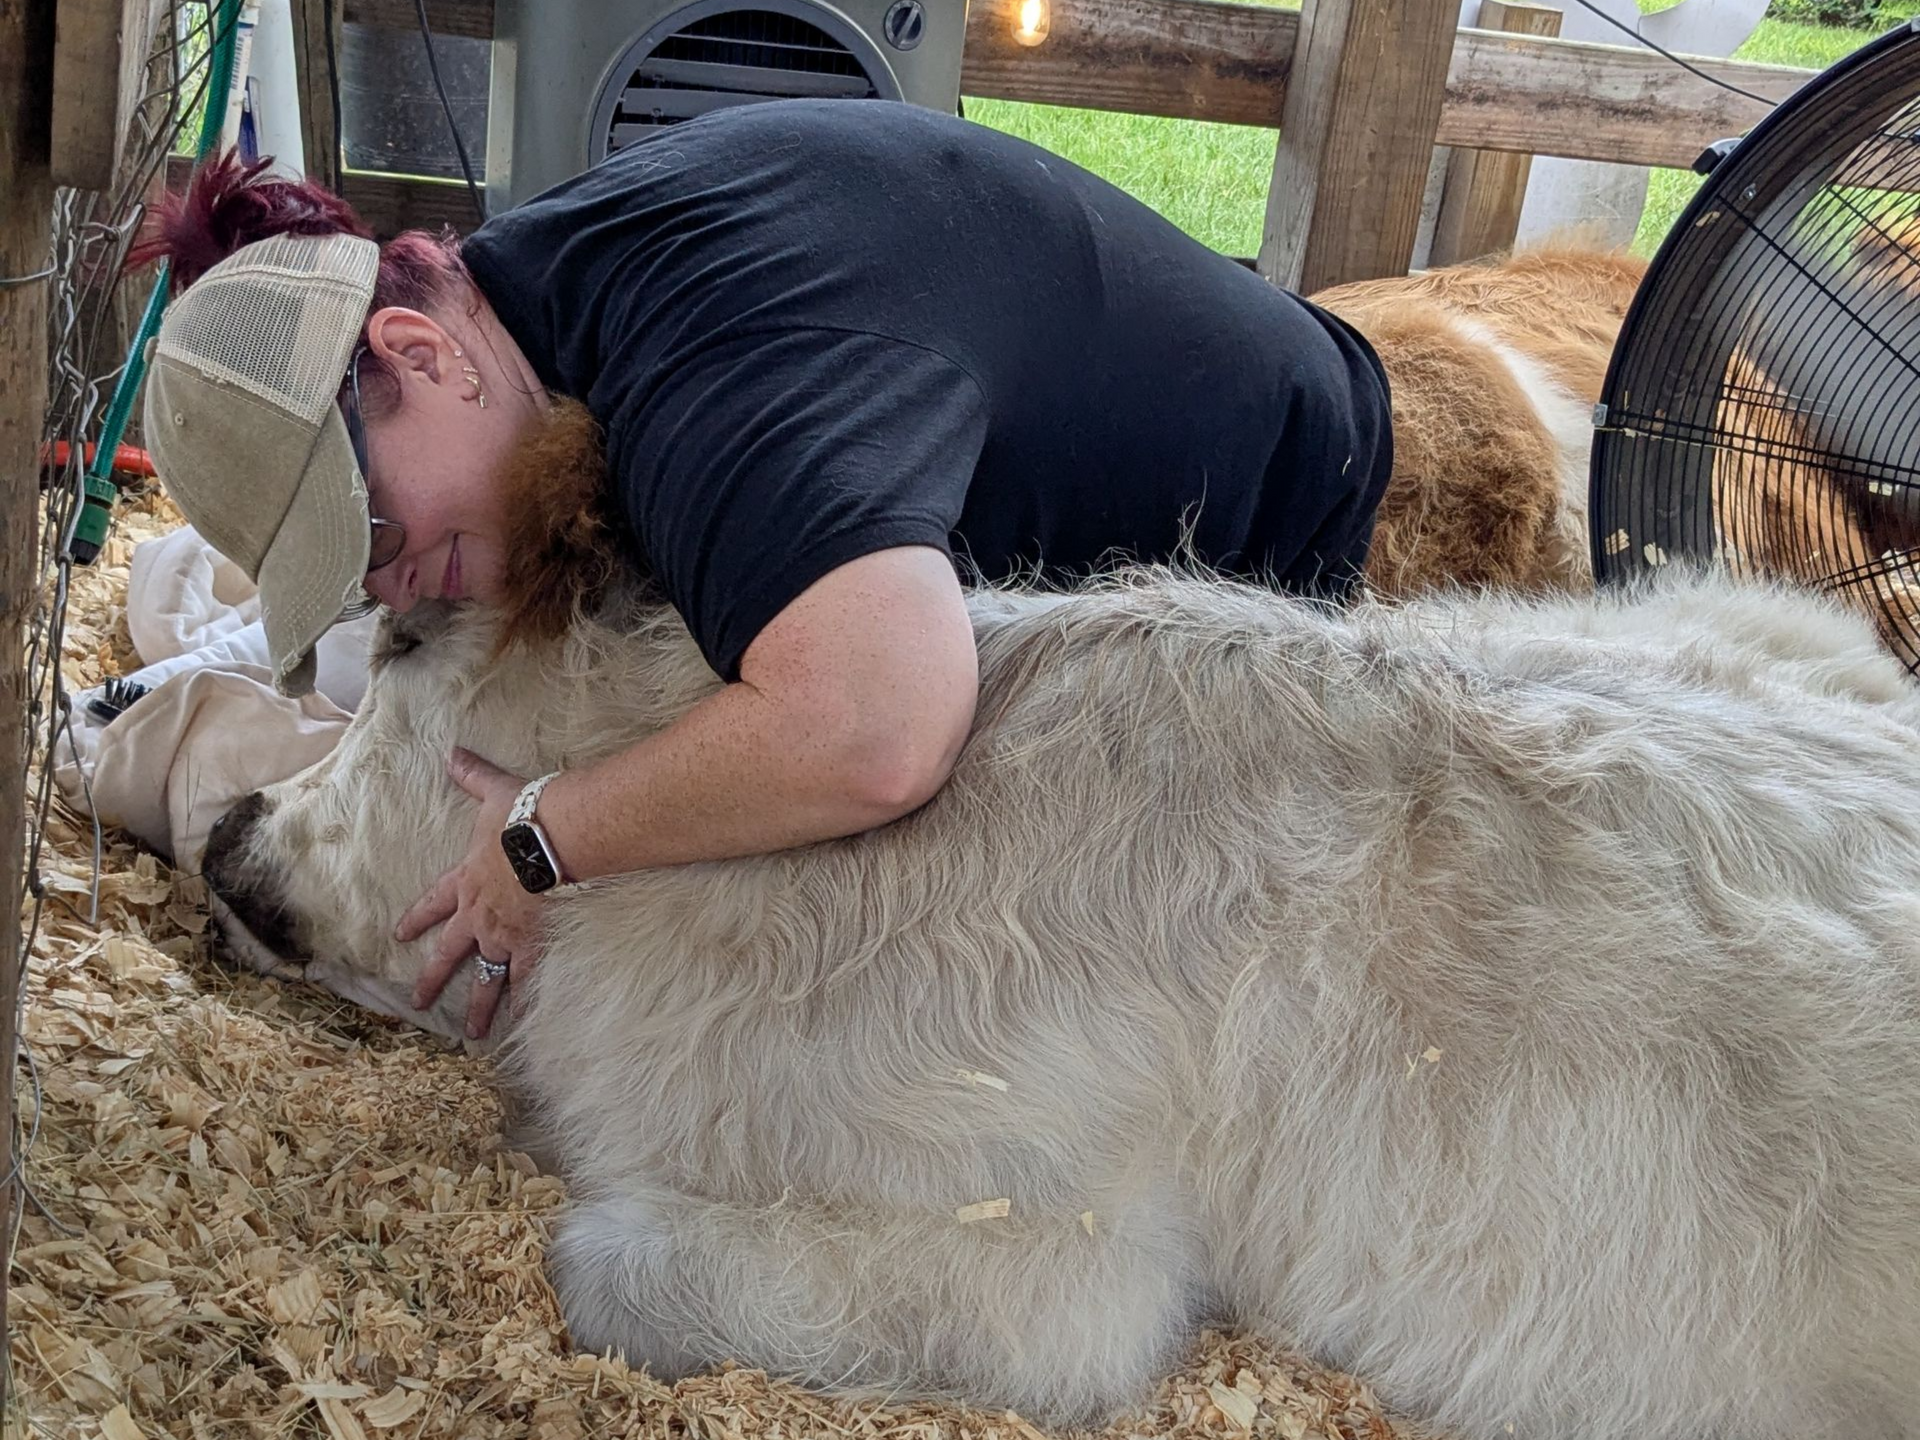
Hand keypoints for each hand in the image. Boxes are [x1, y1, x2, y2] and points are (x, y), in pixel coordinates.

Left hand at [398, 747, 546, 1039]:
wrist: (553, 836)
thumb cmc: (523, 814)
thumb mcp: (494, 791)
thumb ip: (472, 775)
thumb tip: (452, 752)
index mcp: (466, 880)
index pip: (433, 904)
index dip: (416, 919)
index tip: (399, 936)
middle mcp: (480, 915)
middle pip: (450, 954)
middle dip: (432, 978)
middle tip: (419, 1003)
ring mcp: (506, 934)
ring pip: (487, 978)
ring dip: (479, 1007)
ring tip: (473, 1033)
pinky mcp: (535, 944)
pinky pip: (528, 980)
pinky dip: (526, 1001)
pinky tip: (523, 1025)